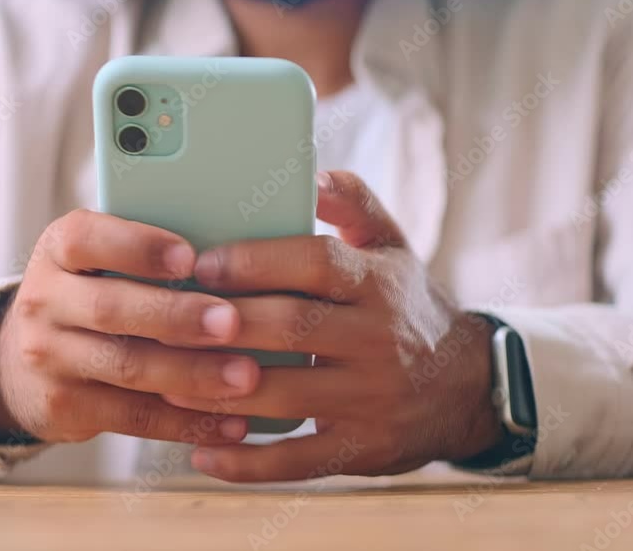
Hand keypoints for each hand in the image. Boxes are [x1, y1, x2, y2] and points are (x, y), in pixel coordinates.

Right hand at [0, 209, 261, 444]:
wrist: (26, 363)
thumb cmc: (94, 295)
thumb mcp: (100, 262)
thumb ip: (150, 256)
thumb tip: (236, 262)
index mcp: (57, 249)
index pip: (86, 239)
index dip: (138, 248)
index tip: (191, 257)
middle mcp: (43, 300)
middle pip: (111, 309)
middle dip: (176, 317)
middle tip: (232, 322)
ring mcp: (48, 357)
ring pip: (127, 367)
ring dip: (192, 374)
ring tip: (245, 376)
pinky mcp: (64, 407)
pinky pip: (133, 416)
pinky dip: (187, 421)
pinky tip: (232, 422)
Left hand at [165, 171, 503, 481]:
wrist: (468, 386)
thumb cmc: (406, 306)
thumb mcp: (393, 248)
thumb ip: (353, 203)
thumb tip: (311, 169)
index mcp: (379, 283)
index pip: (316, 263)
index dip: (256, 261)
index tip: (202, 263)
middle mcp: (378, 340)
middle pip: (291, 327)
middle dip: (225, 323)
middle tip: (167, 318)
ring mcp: (371, 399)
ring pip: (284, 396)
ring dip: (219, 392)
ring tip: (164, 381)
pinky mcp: (362, 449)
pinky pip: (298, 460)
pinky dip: (247, 463)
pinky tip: (202, 454)